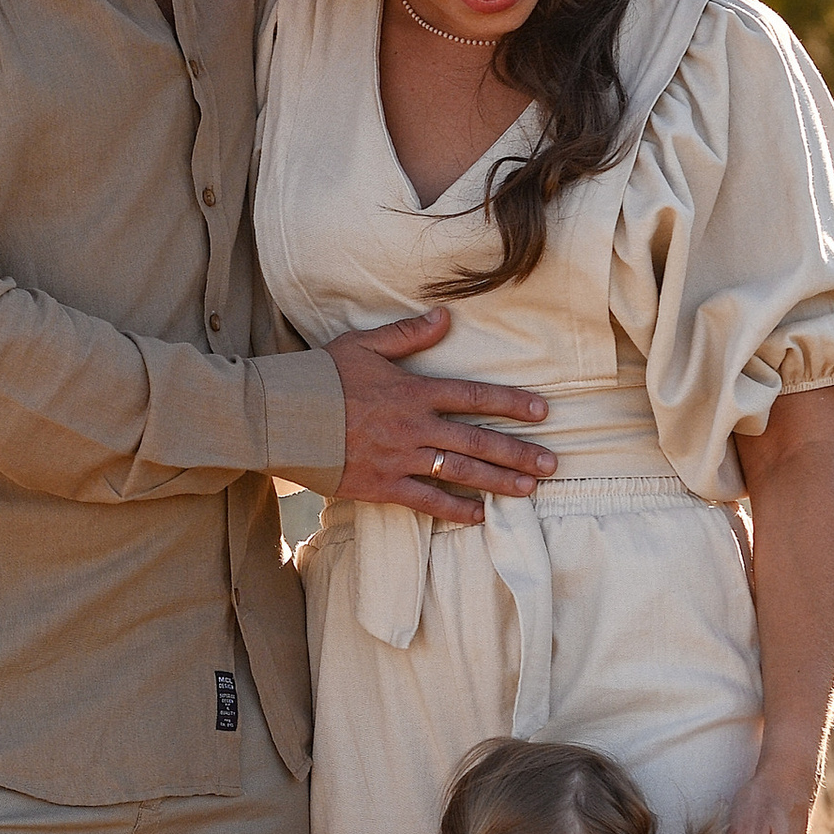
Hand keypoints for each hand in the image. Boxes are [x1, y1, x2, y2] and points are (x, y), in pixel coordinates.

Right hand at [323, 308, 553, 524]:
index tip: (542, 412)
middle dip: (519, 452)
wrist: (281, 417)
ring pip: (460, 471)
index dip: (511, 404)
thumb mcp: (363, 345)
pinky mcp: (382, 485)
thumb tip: (445, 316)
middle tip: (552, 463)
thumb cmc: (321, 378)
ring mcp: (400, 458)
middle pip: (478, 439)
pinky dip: (455, 509)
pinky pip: (427, 501)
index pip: (474, 396)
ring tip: (530, 489)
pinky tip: (480, 516)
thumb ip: (407, 335)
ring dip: (499, 481)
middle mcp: (414, 426)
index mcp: (413, 390)